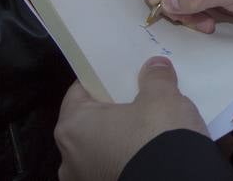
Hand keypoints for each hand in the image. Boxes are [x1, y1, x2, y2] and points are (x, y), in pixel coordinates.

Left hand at [55, 57, 207, 180]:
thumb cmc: (155, 137)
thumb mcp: (162, 98)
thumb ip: (155, 78)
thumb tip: (154, 66)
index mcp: (72, 128)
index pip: (81, 91)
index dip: (104, 79)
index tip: (124, 75)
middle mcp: (69, 159)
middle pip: (91, 123)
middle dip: (115, 111)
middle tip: (141, 97)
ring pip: (103, 150)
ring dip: (122, 139)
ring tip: (152, 128)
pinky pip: (115, 167)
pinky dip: (129, 160)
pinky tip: (153, 153)